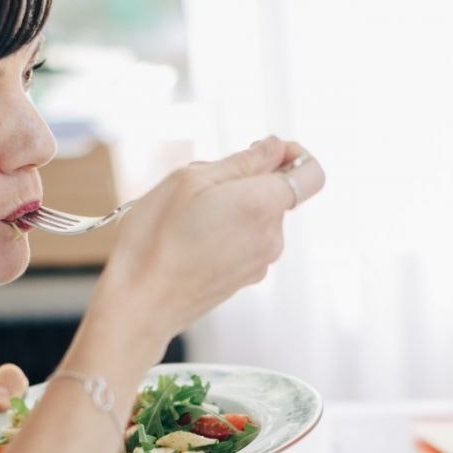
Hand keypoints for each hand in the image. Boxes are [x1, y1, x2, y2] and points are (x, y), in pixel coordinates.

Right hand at [92, 136, 324, 346]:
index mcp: (264, 205)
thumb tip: (275, 147)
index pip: (312, 173)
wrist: (140, 304)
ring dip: (233, 206)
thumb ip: (243, 161)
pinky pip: (246, 240)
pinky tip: (191, 238)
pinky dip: (227, 231)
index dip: (294, 154)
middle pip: (278, 194)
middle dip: (248, 180)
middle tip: (202, 186)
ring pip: (258, 217)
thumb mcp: (191, 179)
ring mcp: (261, 262)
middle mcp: (272, 237)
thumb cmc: (156, 238)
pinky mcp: (246, 278)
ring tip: (189, 215)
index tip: (263, 152)